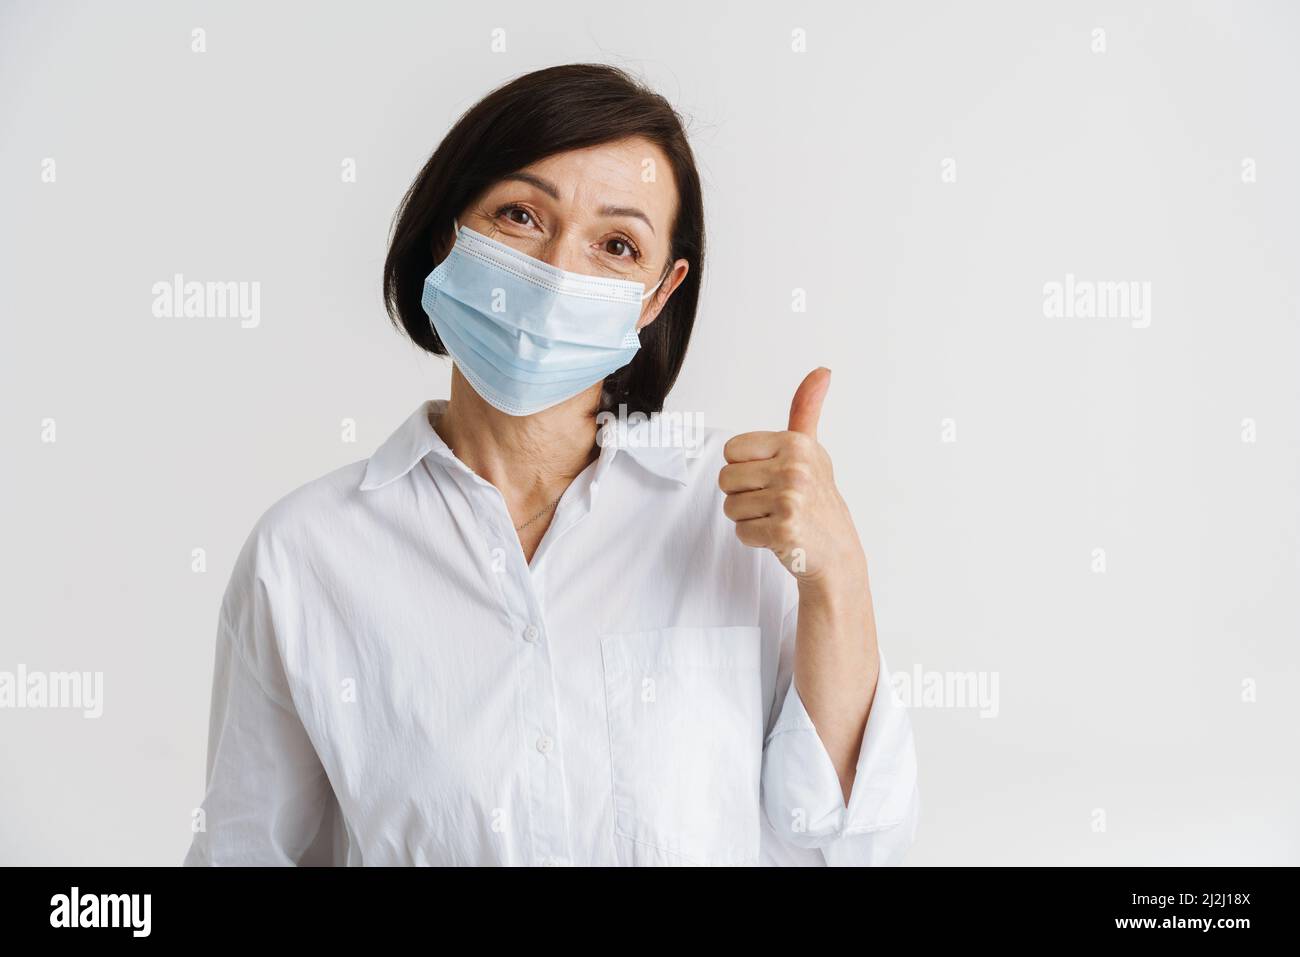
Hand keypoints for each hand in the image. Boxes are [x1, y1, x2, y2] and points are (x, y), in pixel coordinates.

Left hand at [718, 367, 866, 588]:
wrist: (837, 551)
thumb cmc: (816, 498)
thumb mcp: (810, 450)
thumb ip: (806, 410)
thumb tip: (822, 371)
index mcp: (796, 444)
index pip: (731, 451)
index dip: (744, 468)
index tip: (771, 478)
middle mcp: (795, 468)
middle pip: (726, 479)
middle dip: (744, 495)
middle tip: (773, 503)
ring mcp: (791, 500)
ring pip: (730, 507)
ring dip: (748, 518)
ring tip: (776, 519)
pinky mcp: (785, 531)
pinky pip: (741, 532)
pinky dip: (755, 539)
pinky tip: (779, 537)